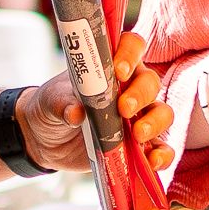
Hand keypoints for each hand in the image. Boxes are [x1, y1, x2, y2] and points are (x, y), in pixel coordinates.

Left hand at [18, 31, 173, 173]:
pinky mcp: (139, 145)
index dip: (130, 54)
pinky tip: (152, 161)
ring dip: (155, 123)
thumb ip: (62, 104)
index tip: (119, 71)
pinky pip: (161, 148)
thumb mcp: (50, 101)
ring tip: (138, 135)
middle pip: (150, 82)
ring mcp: (138, 117)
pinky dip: (162, 155)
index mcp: (112, 67)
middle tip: (124, 109)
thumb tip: (76, 113)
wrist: (45, 138)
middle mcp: (131, 88)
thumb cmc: (53, 107)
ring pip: (162, 113)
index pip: (132, 48)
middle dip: (140, 94)